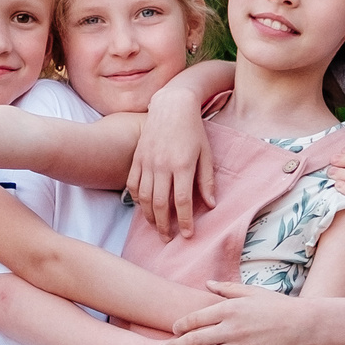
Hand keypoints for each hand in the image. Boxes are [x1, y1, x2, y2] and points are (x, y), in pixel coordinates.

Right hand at [128, 85, 215, 238]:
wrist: (172, 105)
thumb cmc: (193, 129)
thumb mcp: (206, 153)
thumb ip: (207, 180)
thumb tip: (211, 205)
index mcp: (182, 165)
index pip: (182, 201)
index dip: (184, 221)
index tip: (188, 235)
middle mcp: (162, 166)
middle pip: (159, 204)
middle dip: (164, 225)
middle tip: (168, 239)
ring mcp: (147, 162)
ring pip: (143, 197)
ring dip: (149, 216)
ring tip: (156, 227)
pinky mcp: (137, 158)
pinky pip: (133, 184)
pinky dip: (136, 199)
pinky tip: (143, 207)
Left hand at [162, 282, 323, 344]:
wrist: (303, 324)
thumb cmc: (276, 305)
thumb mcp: (250, 292)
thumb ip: (226, 289)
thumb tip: (207, 284)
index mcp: (228, 308)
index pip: (195, 318)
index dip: (180, 326)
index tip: (172, 331)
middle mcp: (230, 328)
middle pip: (194, 340)